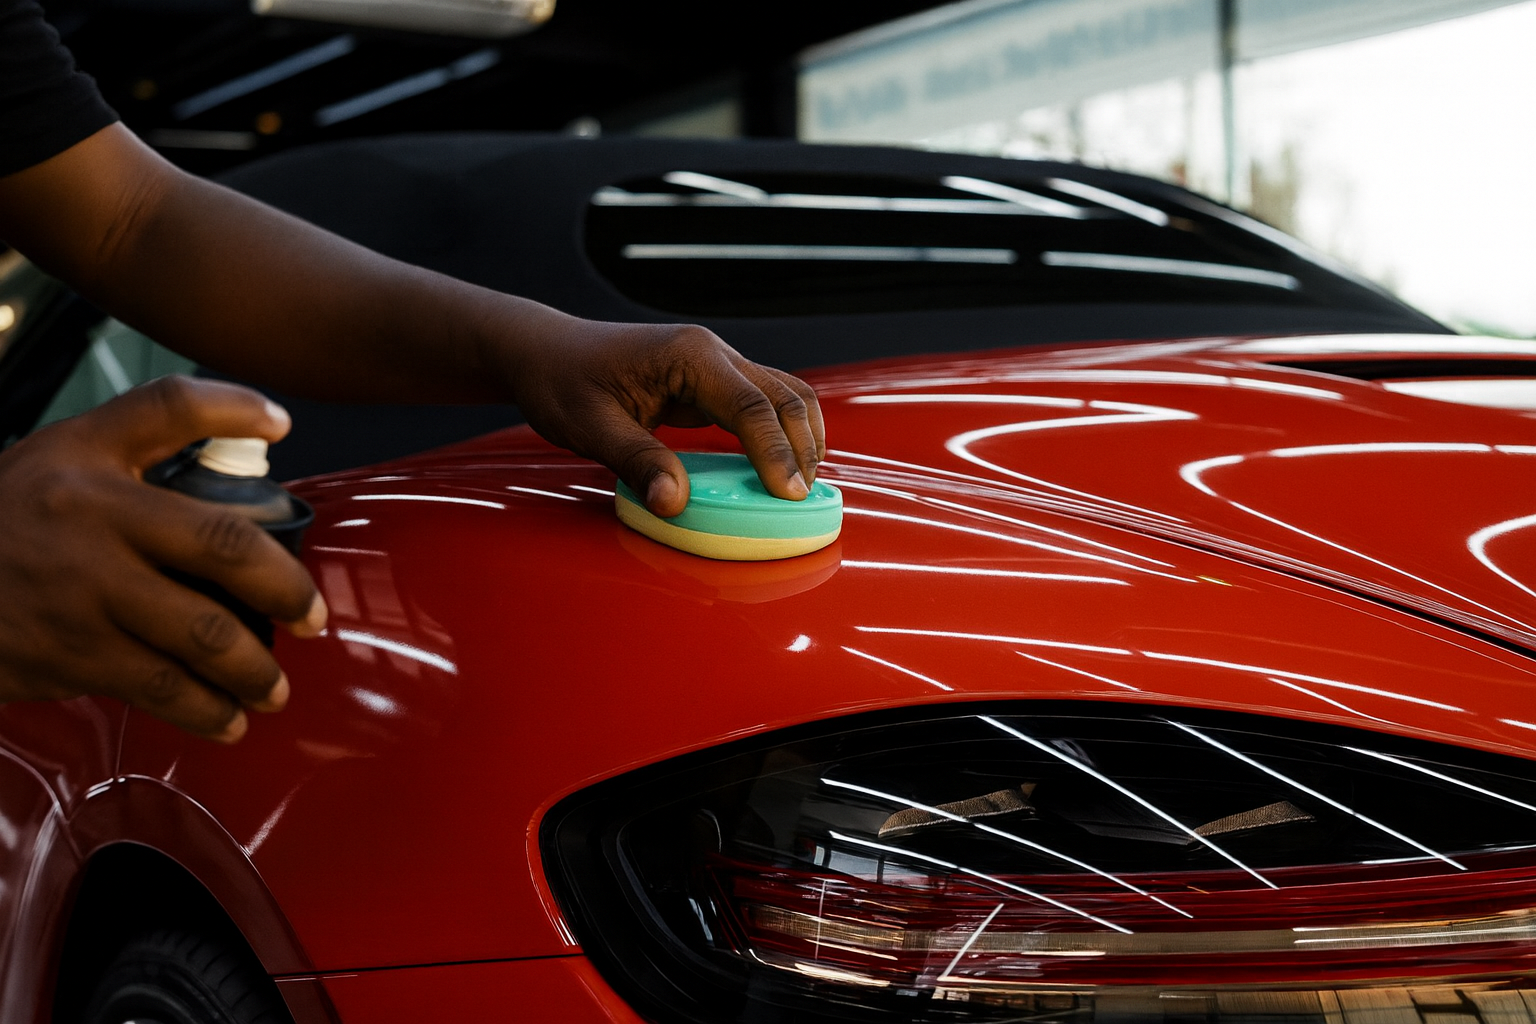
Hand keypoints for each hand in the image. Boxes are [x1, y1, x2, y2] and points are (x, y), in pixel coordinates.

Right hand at [0, 376, 326, 741]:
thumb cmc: (16, 510)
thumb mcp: (74, 448)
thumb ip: (166, 422)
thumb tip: (272, 420)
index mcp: (97, 473)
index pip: (177, 424)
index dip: (237, 415)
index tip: (288, 447)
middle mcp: (93, 531)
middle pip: (221, 551)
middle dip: (285, 590)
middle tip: (312, 618)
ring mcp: (81, 599)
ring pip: (199, 636)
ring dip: (253, 670)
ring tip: (274, 686)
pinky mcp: (67, 656)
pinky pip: (156, 688)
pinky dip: (204, 710)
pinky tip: (227, 718)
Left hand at [504, 319, 825, 517]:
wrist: (545, 353)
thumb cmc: (562, 382)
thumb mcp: (589, 427)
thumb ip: (636, 462)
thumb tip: (675, 503)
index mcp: (688, 356)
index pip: (750, 406)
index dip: (775, 453)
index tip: (788, 495)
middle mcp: (712, 353)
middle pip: (784, 396)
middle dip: (803, 447)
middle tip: (803, 499)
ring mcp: (716, 365)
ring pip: (784, 395)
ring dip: (801, 438)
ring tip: (802, 486)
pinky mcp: (712, 382)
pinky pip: (763, 404)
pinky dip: (782, 434)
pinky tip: (781, 467)